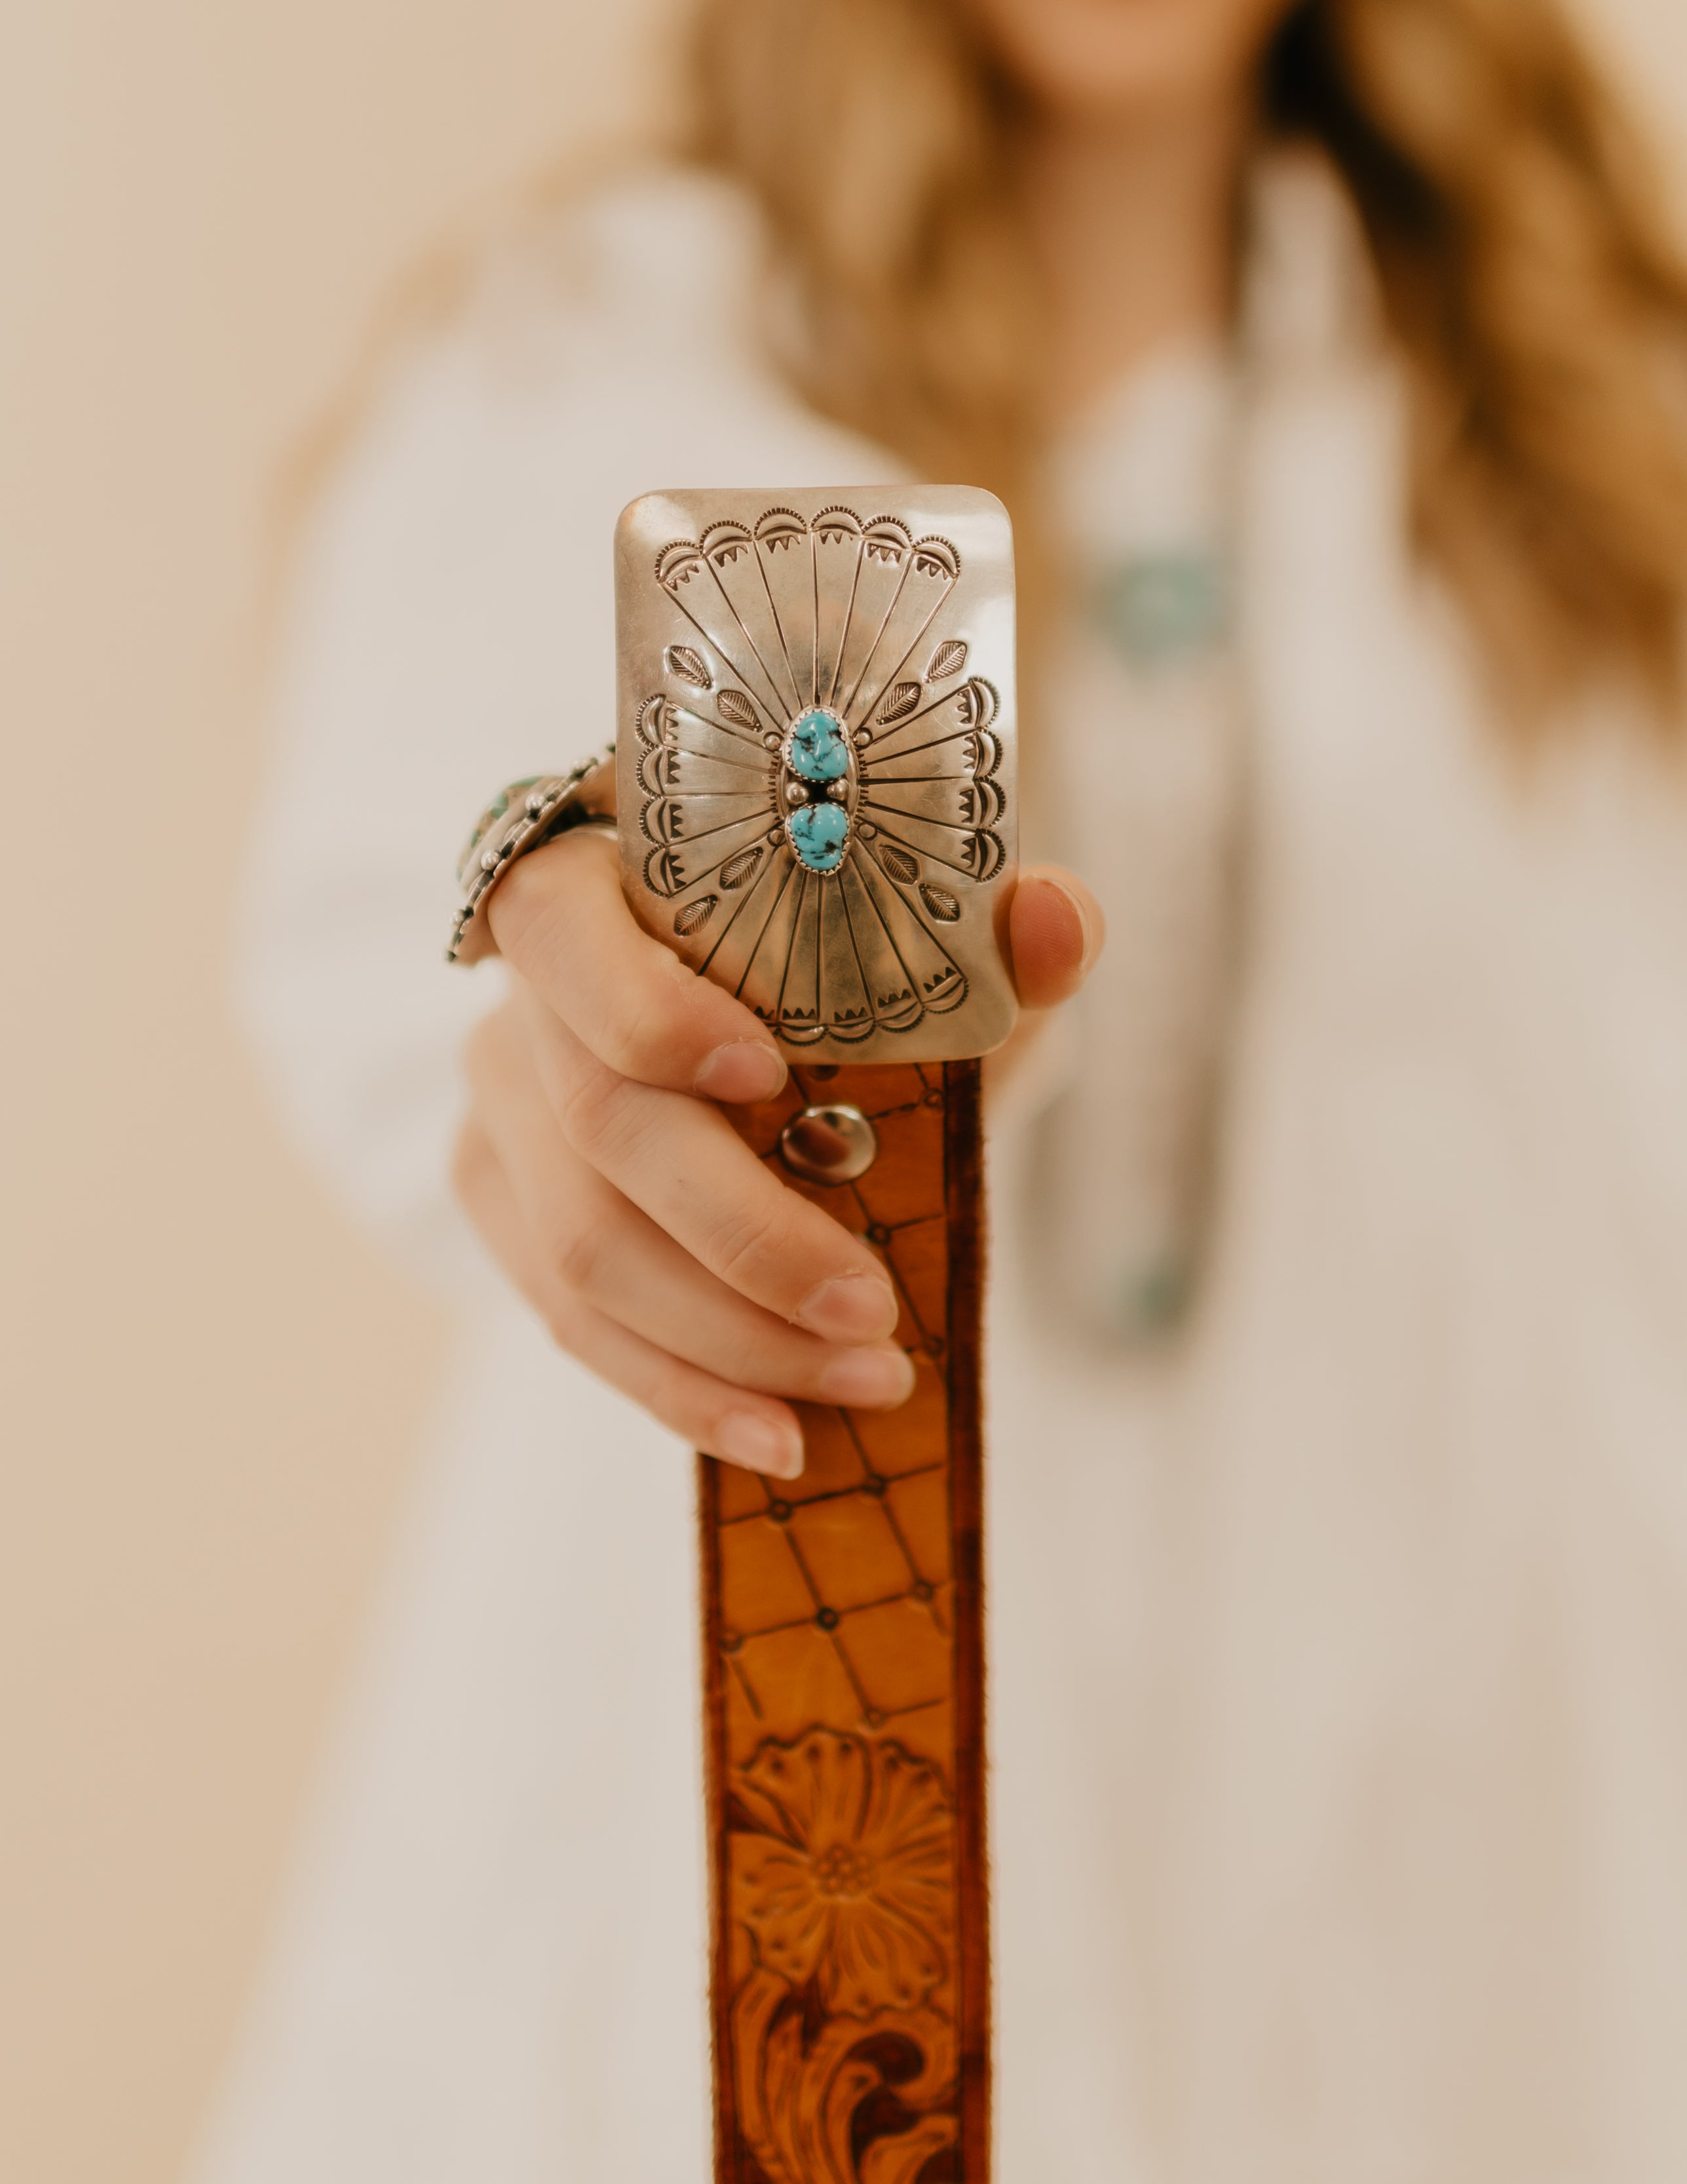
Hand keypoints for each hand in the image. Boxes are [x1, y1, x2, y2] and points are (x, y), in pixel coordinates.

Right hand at [452, 830, 1101, 1478]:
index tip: (769, 1079)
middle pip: (600, 1123)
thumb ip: (991, 936)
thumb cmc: (842, 978)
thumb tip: (1062, 925)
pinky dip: (681, 1389)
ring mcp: (497, 1108)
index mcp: (591, 887)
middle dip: (742, 1236)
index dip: (649, 1013)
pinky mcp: (502, 1207)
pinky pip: (574, 1321)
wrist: (780, 1027)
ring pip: (584, 1250)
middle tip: (871, 1309)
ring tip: (866, 1382)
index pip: (568, 933)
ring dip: (729, 1341)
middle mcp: (521, 997)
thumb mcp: (925, 954)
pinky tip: (776, 1437)